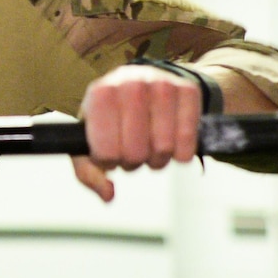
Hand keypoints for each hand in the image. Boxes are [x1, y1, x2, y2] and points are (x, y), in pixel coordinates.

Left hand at [72, 63, 202, 202]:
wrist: (143, 83)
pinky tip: (171, 142)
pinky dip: (181, 152)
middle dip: (134, 161)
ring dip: (158, 158)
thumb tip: (108, 194)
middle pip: (135, 152)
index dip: (109, 161)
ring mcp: (162, 83)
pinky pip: (189, 139)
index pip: (105, 150)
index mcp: (101, 94)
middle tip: (133, 152)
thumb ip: (89, 172)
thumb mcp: (90, 139)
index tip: (110, 153)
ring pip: (164, 147)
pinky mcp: (189, 89)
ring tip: (150, 147)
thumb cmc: (113, 116)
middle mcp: (131, 83)